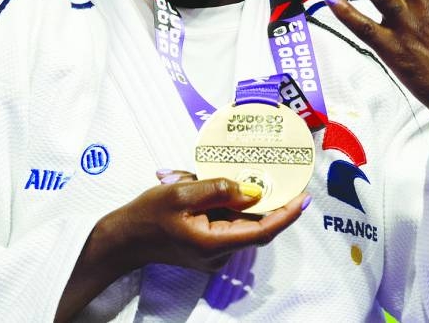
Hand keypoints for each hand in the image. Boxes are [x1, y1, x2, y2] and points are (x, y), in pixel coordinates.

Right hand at [57, 175, 307, 320]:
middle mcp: (219, 254)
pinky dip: (224, 206)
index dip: (286, 214)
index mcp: (214, 243)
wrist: (124, 238)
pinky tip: (206, 187)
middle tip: (273, 173)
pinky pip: (226, 224)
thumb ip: (218, 189)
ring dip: (236, 200)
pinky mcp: (207, 249)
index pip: (262, 231)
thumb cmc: (148, 214)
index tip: (303, 197)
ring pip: (238, 222)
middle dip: (262, 199)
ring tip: (213, 177)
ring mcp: (214, 254)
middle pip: (253, 225)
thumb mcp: (181, 192)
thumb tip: (252, 191)